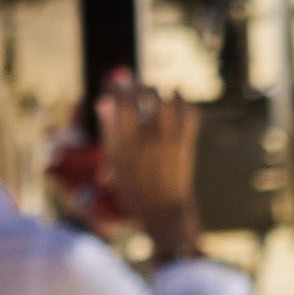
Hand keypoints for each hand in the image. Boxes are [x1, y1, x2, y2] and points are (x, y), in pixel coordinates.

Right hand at [97, 81, 201, 261]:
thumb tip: (103, 101)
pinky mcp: (187, 142)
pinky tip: (175, 102)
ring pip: (169, 98)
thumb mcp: (115, 161)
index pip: (123, 101)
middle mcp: (149, 137)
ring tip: (155, 95)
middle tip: (136, 87)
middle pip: (146, 94)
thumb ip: (110, 129)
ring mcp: (171, 139)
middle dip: (139, 85)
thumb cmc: (134, 188)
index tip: (114, 83)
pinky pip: (189, 111)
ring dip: (161, 91)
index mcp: (127, 143)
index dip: (117, 86)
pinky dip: (183, 101)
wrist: (164, 211)